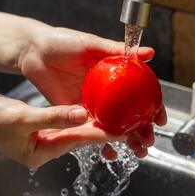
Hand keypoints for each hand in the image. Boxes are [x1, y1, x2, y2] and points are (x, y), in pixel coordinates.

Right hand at [0, 91, 124, 168]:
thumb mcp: (21, 117)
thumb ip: (53, 117)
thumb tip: (82, 114)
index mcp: (40, 151)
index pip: (77, 141)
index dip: (100, 135)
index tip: (121, 132)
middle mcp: (46, 148)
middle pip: (80, 139)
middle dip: (102, 132)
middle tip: (125, 125)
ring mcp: (44, 139)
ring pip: (76, 132)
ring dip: (93, 125)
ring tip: (114, 118)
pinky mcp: (43, 129)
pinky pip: (67, 125)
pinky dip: (80, 119)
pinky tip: (91, 112)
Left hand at [18, 27, 165, 158]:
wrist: (34, 51)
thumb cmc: (63, 42)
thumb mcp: (92, 45)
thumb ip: (117, 50)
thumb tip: (150, 52)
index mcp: (114, 77)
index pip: (139, 94)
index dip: (153, 107)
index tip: (160, 119)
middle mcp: (106, 94)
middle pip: (129, 115)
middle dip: (142, 130)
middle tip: (149, 141)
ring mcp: (91, 105)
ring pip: (112, 126)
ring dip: (126, 140)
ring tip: (138, 152)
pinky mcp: (74, 114)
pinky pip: (89, 130)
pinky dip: (100, 143)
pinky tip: (110, 153)